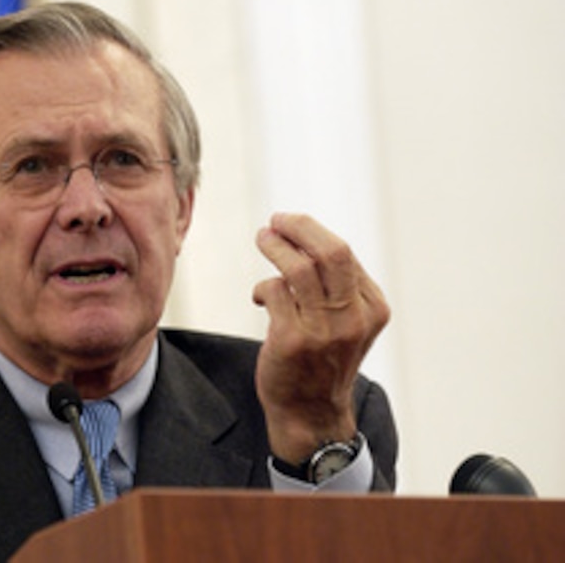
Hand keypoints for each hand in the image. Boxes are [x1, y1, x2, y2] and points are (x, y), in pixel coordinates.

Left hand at [252, 213, 388, 462]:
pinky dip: (263, 287)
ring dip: (275, 247)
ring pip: (299, 268)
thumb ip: (337, 287)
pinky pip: (273, 291)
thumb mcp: (347, 323)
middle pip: (330, 252)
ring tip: (262, 238)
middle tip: (276, 220)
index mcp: (373, 308)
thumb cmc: (323, 360)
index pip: (344, 254)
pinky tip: (260, 297)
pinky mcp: (292, 340)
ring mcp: (324, 330)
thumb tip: (304, 237)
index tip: (290, 224)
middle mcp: (353, 317)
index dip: (312, 233)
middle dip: (299, 227)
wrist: (311, 412)